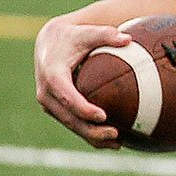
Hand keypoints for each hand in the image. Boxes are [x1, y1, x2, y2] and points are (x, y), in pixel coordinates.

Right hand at [34, 17, 132, 147]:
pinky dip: (90, 135)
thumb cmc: (74, 37)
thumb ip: (105, 34)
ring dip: (92, 137)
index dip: (82, 108)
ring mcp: (50, 103)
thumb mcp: (87, 32)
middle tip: (116, 134)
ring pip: (71, 125)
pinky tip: (113, 143)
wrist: (51, 43)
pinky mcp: (57, 109)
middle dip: (90, 129)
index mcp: (53, 74)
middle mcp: (47, 92)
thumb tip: (128, 39)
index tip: (102, 115)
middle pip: (68, 117)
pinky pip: (73, 125)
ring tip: (118, 143)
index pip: (66, 95)